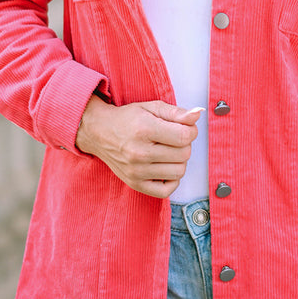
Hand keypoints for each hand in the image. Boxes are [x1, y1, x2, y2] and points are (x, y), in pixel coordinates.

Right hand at [76, 95, 203, 197]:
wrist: (99, 132)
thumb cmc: (127, 119)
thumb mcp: (151, 108)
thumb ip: (177, 112)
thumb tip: (198, 115)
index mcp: (144, 129)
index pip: (185, 136)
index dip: (191, 131)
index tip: (184, 128)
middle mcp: (139, 152)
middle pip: (184, 154)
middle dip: (184, 144)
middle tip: (172, 138)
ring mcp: (136, 171)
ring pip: (179, 172)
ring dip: (179, 161)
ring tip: (168, 151)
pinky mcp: (135, 183)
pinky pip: (166, 190)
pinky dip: (171, 180)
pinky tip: (165, 167)